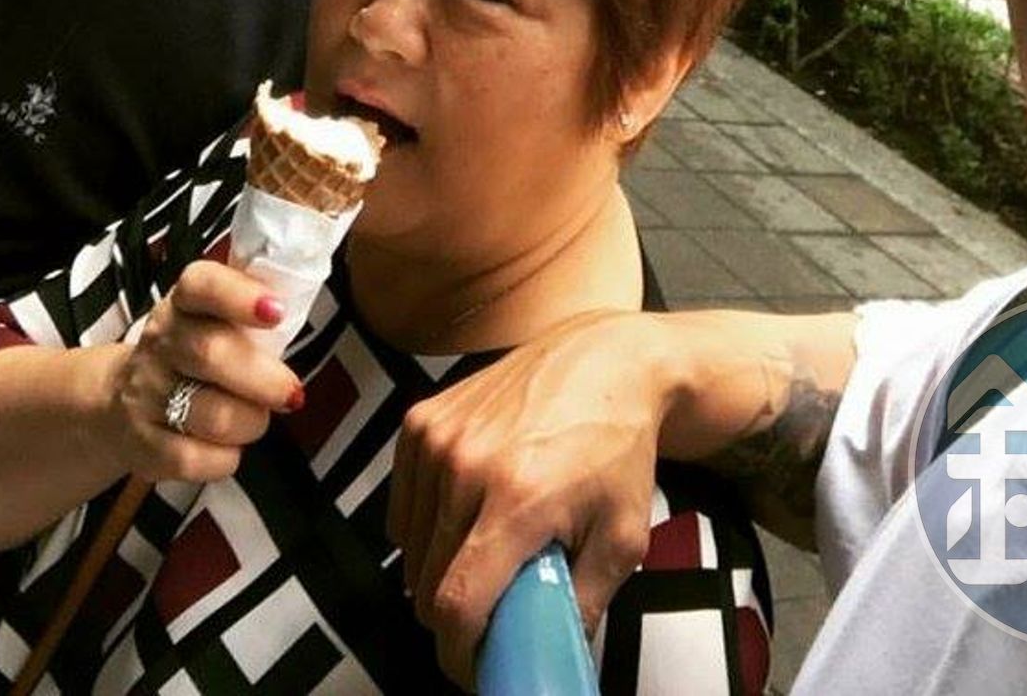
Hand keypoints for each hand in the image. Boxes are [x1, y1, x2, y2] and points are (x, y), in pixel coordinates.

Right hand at [110, 259, 302, 485]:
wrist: (121, 399)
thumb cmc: (189, 356)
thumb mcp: (212, 319)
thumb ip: (251, 310)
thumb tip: (299, 306)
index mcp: (183, 303)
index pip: (201, 284)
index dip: (240, 296)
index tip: (276, 311)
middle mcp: (160, 343)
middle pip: (211, 353)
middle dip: (265, 379)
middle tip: (290, 391)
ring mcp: (147, 394)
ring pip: (212, 415)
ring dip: (251, 422)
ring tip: (255, 417)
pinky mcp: (143, 444)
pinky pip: (193, 459)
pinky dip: (225, 458)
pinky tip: (227, 446)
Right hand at [387, 311, 667, 688]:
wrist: (605, 362)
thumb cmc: (618, 447)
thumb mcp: (623, 536)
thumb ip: (584, 603)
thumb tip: (553, 654)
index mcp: (518, 500)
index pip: (455, 603)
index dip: (458, 652)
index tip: (475, 666)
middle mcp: (467, 465)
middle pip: (429, 579)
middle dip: (455, 613)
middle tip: (491, 609)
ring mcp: (439, 437)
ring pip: (411, 544)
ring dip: (438, 566)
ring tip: (485, 555)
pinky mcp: (423, 418)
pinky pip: (403, 500)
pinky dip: (424, 523)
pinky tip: (463, 515)